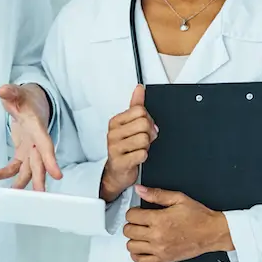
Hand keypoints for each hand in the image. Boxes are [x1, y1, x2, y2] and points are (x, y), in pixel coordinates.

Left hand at [0, 84, 61, 190]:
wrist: (32, 104)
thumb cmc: (26, 100)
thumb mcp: (17, 93)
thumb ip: (11, 92)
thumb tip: (3, 90)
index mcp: (38, 127)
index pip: (46, 144)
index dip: (51, 159)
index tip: (57, 174)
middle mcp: (36, 141)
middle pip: (40, 162)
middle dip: (40, 178)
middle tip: (40, 193)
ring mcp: (30, 149)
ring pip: (28, 170)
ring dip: (20, 183)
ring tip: (10, 194)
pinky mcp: (22, 154)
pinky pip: (13, 168)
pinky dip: (1, 175)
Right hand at [100, 85, 157, 202]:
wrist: (117, 172)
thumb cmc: (125, 148)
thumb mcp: (129, 125)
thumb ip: (135, 105)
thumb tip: (139, 88)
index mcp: (115, 122)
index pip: (140, 111)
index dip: (148, 120)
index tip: (143, 129)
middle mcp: (112, 133)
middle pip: (144, 124)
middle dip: (149, 134)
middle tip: (143, 141)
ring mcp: (114, 148)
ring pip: (144, 139)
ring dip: (146, 147)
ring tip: (138, 150)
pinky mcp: (120, 161)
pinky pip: (142, 154)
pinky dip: (143, 157)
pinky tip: (137, 158)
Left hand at [124, 185, 232, 261]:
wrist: (213, 232)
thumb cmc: (198, 217)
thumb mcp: (178, 199)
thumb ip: (156, 194)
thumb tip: (139, 190)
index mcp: (160, 219)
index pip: (131, 216)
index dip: (133, 211)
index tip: (138, 211)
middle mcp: (157, 236)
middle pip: (129, 231)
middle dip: (132, 224)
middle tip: (140, 221)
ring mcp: (159, 249)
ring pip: (131, 246)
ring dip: (133, 239)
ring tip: (141, 233)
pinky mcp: (163, 259)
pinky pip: (140, 261)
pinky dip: (137, 255)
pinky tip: (142, 247)